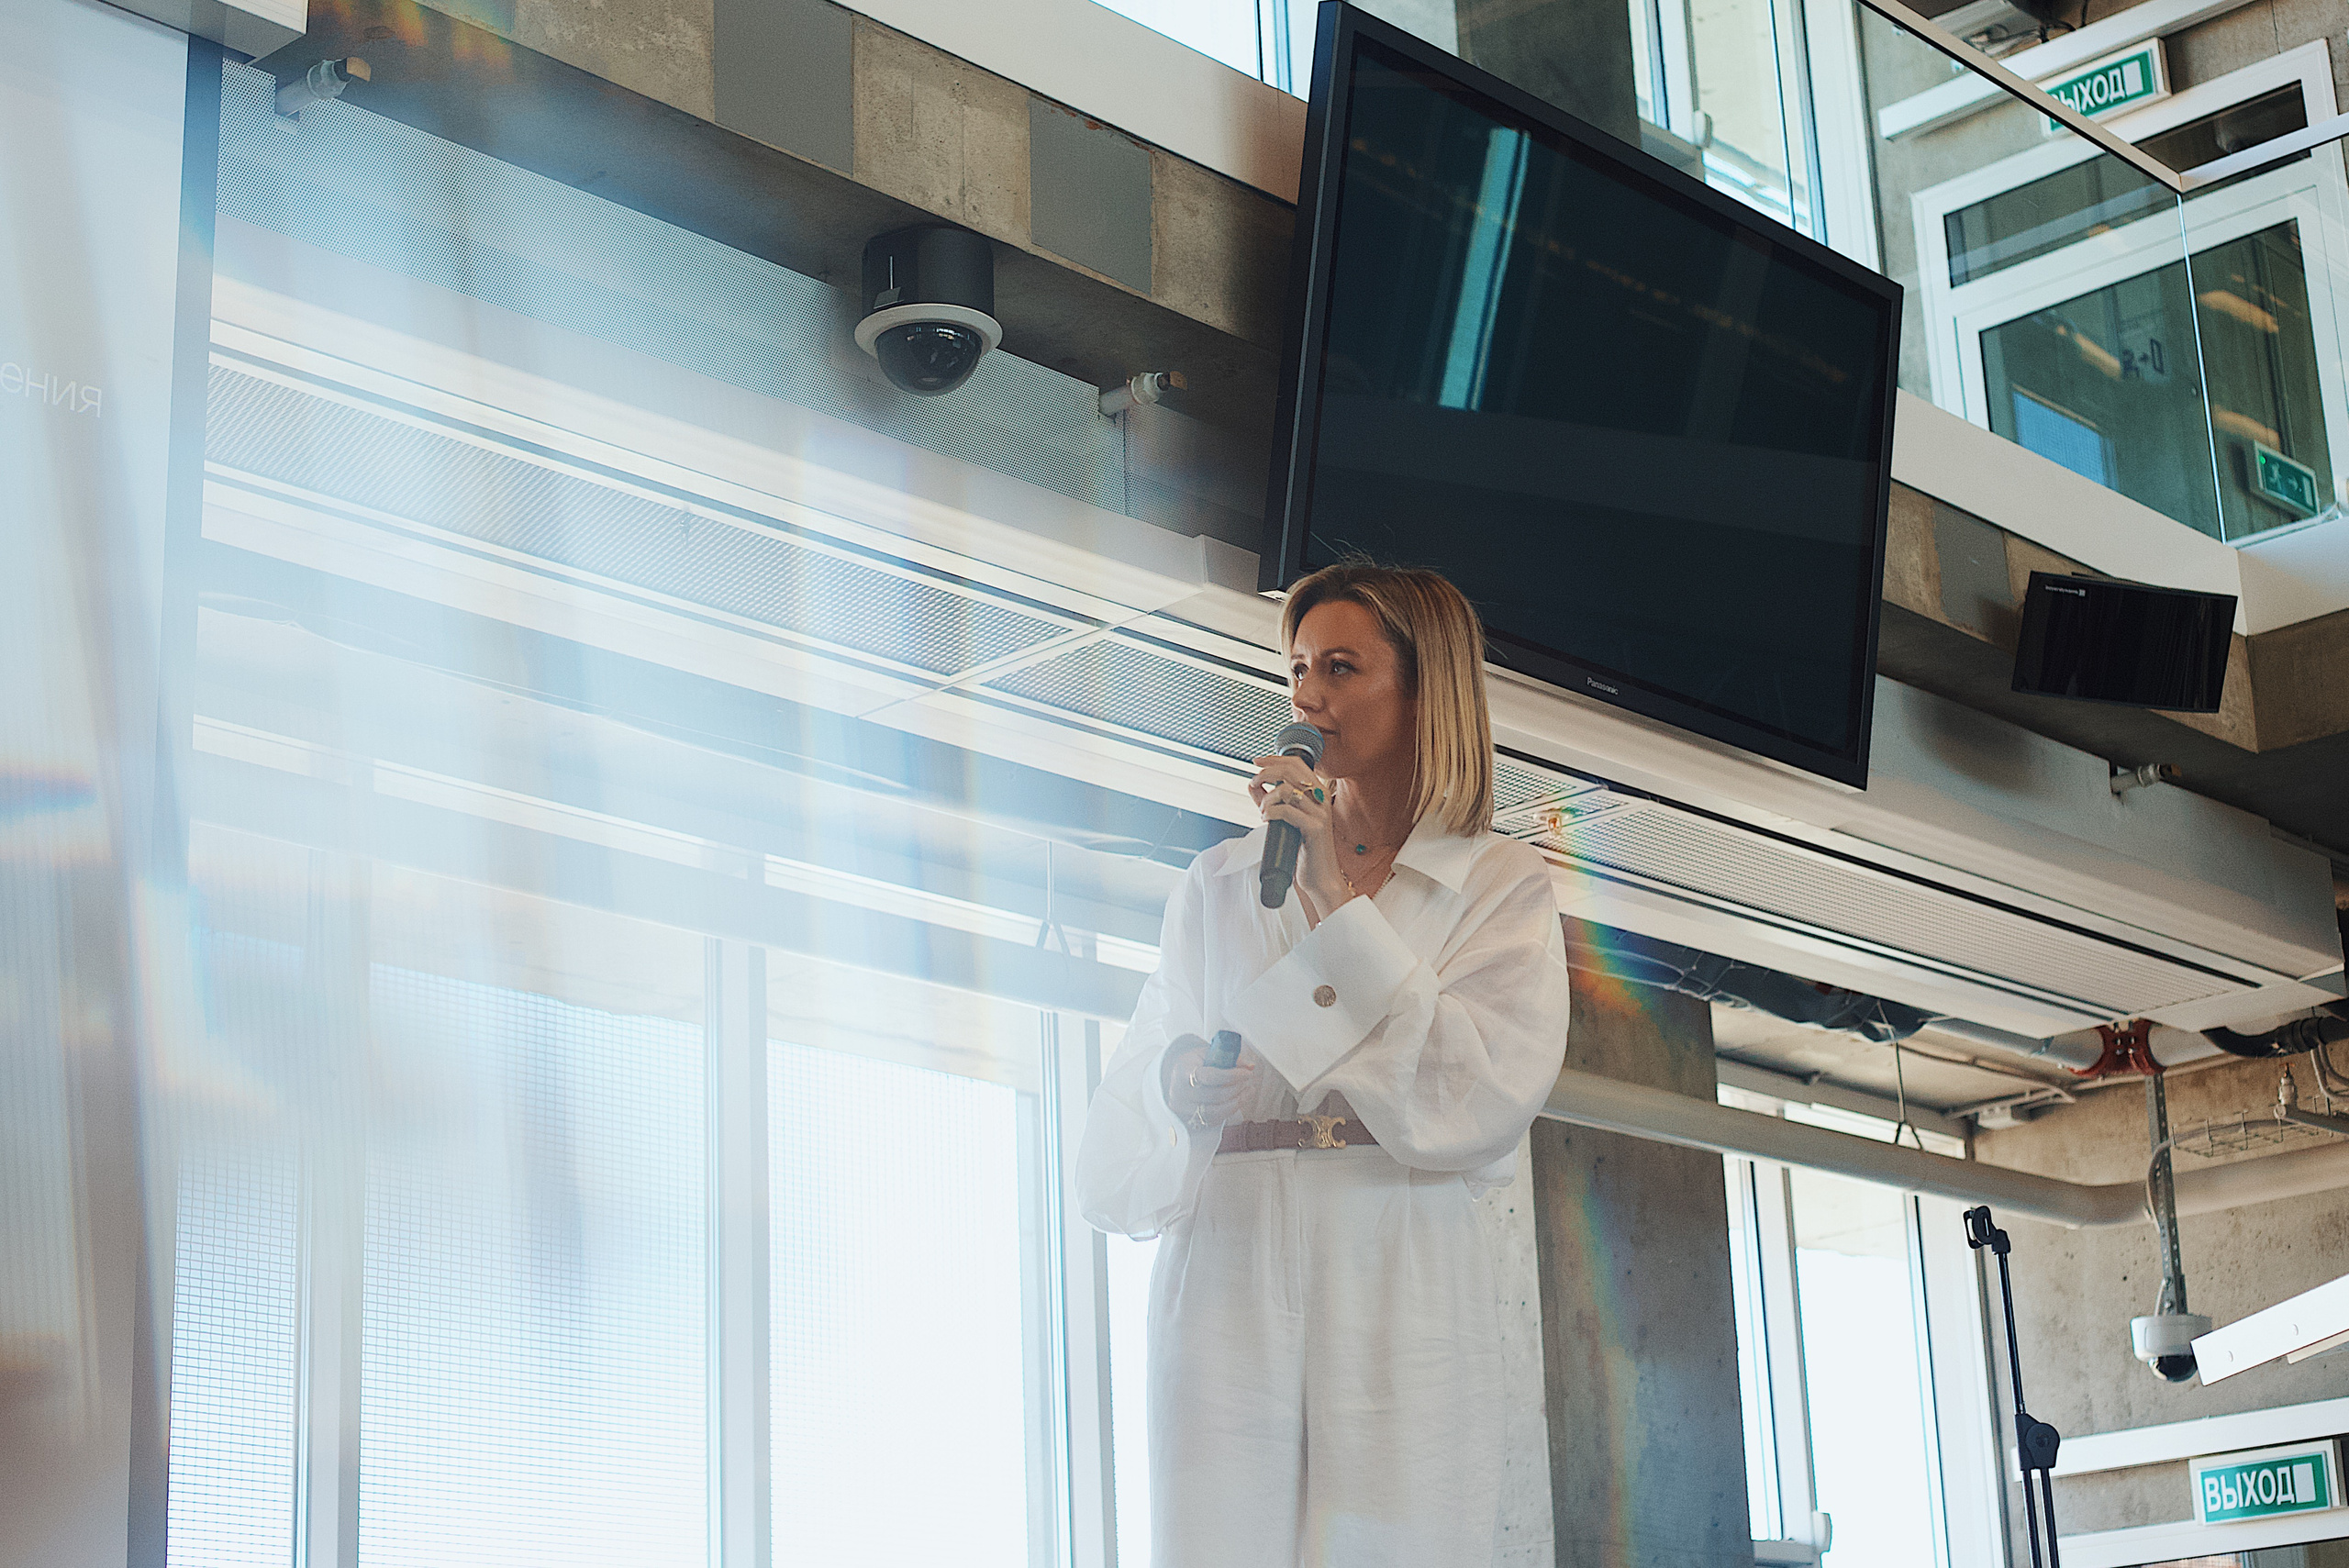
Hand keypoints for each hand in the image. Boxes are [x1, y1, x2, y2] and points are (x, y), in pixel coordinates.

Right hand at [1164, 1035, 1254, 1129]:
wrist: (1177, 1078)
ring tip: (1247, 1091)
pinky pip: (1214, 1120)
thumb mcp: (1207, 1053)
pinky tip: (1237, 1100)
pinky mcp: (1190, 1121)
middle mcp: (1180, 1093)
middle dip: (1237, 1088)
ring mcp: (1184, 1109)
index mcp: (1183, 1071)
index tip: (1246, 1073)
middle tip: (1247, 1080)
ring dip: (1237, 1102)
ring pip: (1216, 1112)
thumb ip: (1229, 1057)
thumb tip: (1250, 1066)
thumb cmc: (1194, 1064)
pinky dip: (1229, 1111)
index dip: (1231, 1076)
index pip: (1209, 1077)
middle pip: (1215, 1096)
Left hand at [1250, 753, 1349, 923]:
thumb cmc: (1306, 851)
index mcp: (1318, 793)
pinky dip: (1270, 812)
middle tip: (1253, 782)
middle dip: (1266, 772)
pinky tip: (1267, 820)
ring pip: (1286, 789)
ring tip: (1263, 812)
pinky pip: (1286, 811)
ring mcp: (1320, 813)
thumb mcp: (1287, 820)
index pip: (1297, 763)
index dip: (1274, 759)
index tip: (1257, 761)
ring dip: (1266, 798)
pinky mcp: (1314, 829)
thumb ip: (1271, 801)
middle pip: (1291, 769)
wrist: (1322, 877)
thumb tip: (1253, 785)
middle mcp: (1321, 799)